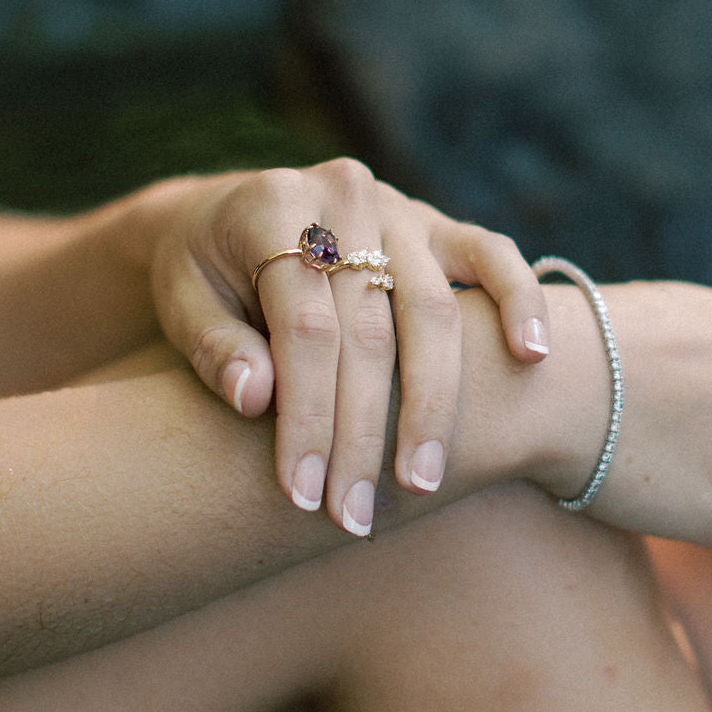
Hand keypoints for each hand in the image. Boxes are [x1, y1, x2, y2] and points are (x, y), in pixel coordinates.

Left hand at [148, 159, 549, 533]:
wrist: (230, 216)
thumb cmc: (202, 273)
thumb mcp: (182, 300)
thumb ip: (213, 346)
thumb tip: (255, 398)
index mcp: (272, 206)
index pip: (305, 328)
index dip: (308, 417)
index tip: (303, 493)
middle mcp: (344, 196)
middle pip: (371, 330)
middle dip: (365, 433)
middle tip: (355, 515)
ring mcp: (400, 208)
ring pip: (434, 310)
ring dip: (433, 405)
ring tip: (423, 480)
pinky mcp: (439, 224)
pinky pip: (494, 255)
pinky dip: (520, 301)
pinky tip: (529, 357)